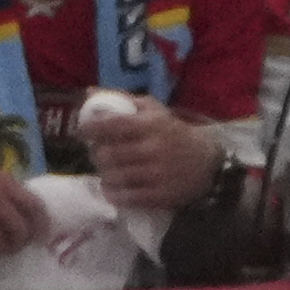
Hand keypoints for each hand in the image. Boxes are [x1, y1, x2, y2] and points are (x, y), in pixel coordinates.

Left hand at [82, 102, 222, 210]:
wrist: (206, 162)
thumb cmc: (173, 132)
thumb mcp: (153, 110)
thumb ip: (122, 100)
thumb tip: (89, 92)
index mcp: (151, 124)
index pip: (112, 125)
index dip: (92, 129)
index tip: (82, 132)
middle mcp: (153, 149)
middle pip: (110, 154)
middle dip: (96, 154)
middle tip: (95, 153)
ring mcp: (156, 175)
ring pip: (115, 177)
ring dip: (103, 174)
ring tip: (104, 170)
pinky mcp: (160, 196)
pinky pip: (127, 197)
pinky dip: (114, 193)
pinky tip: (111, 188)